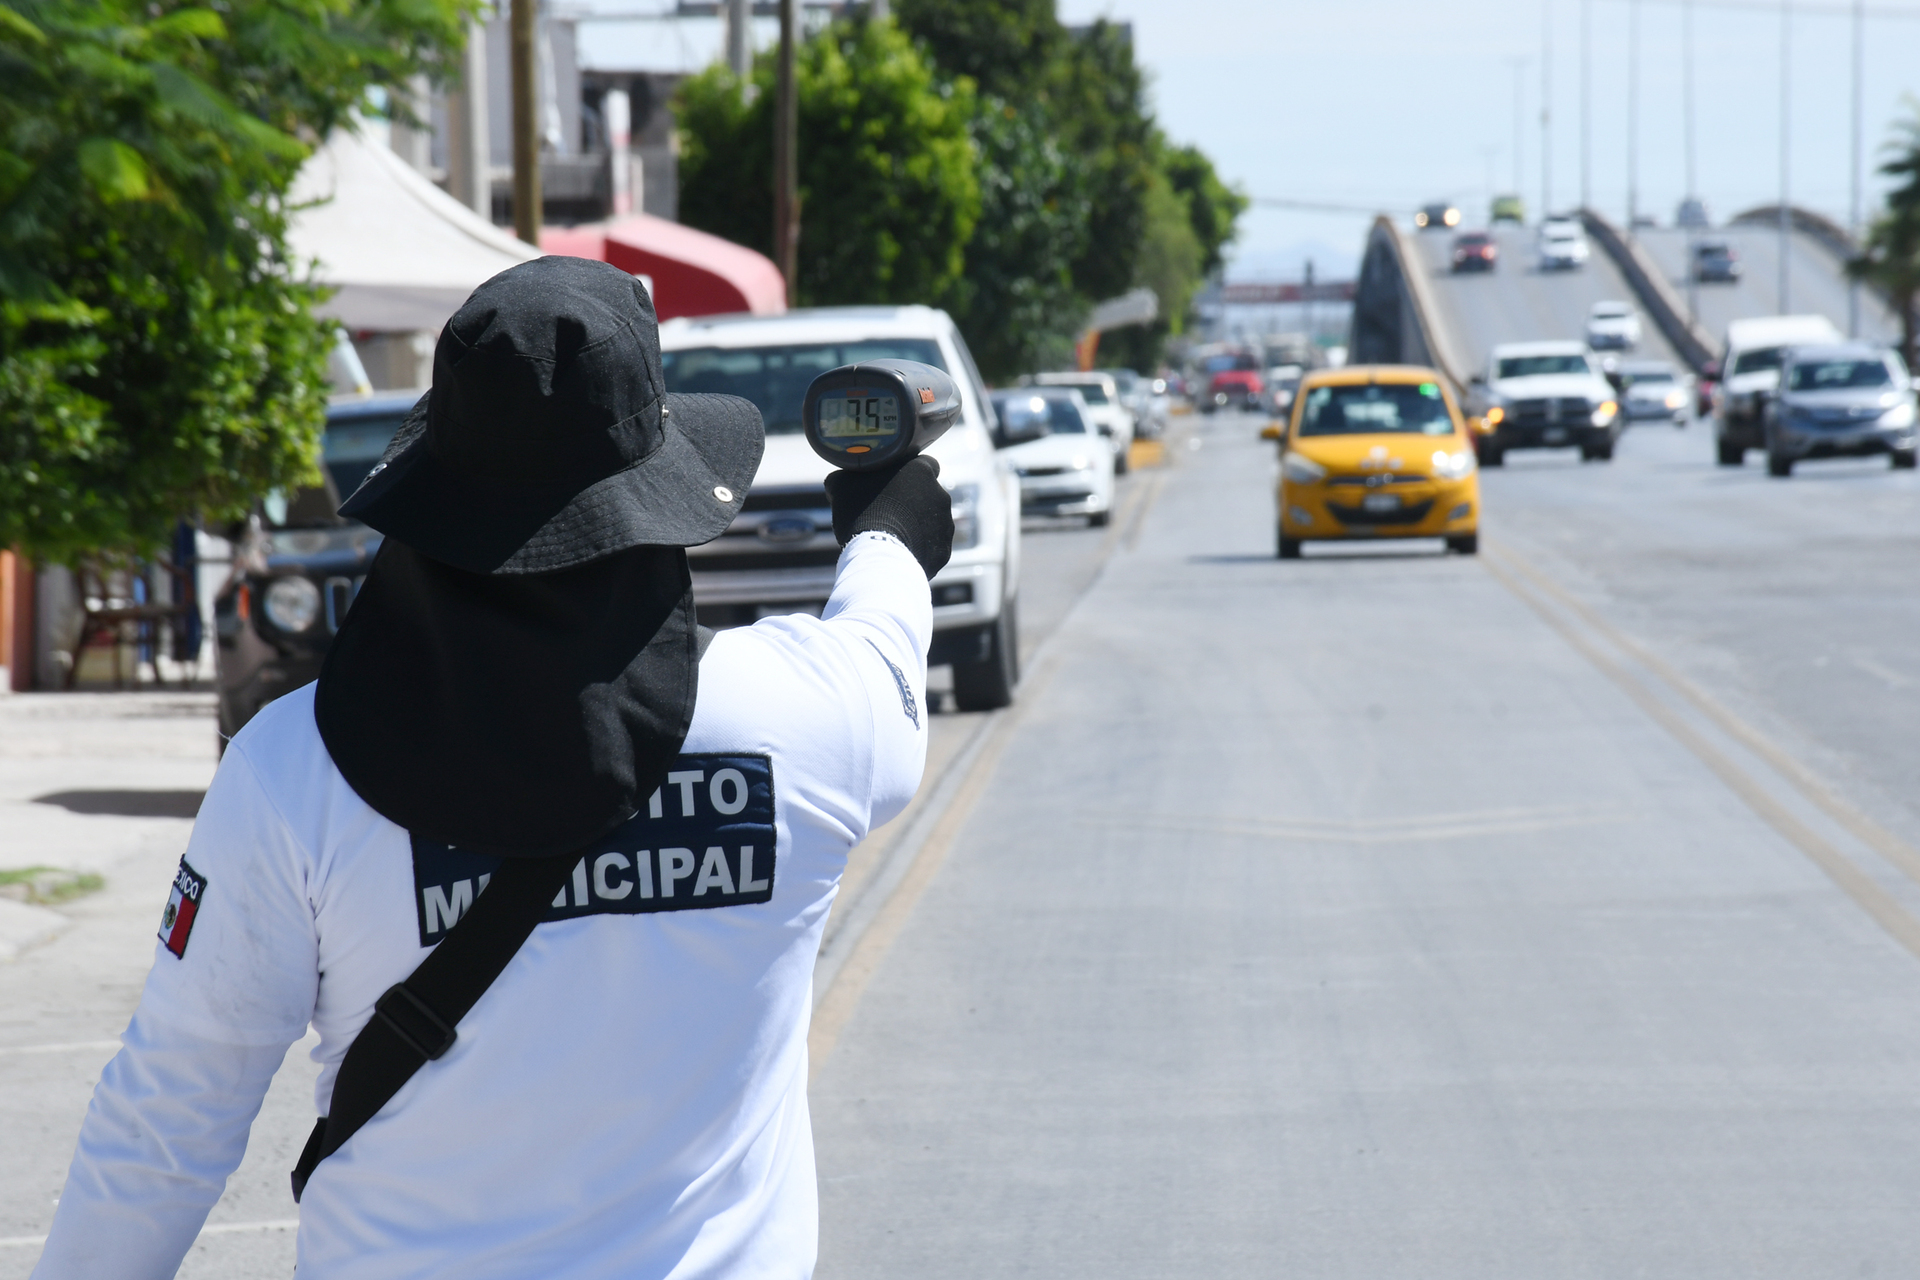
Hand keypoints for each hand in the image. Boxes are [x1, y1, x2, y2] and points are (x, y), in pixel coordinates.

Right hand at [824, 456, 953, 578]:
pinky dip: (920, 550)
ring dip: (918, 526)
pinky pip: (933, 548)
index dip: (911, 474)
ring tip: (894, 536)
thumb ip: (846, 477)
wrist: (877, 553)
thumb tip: (838, 480)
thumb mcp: (842, 486)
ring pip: (933, 522)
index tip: (897, 483)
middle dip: (914, 503)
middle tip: (890, 513)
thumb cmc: (860, 512)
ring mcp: (946, 524)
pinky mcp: (943, 550)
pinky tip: (901, 553)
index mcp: (921, 471)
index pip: (925, 464)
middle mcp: (940, 494)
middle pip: (929, 495)